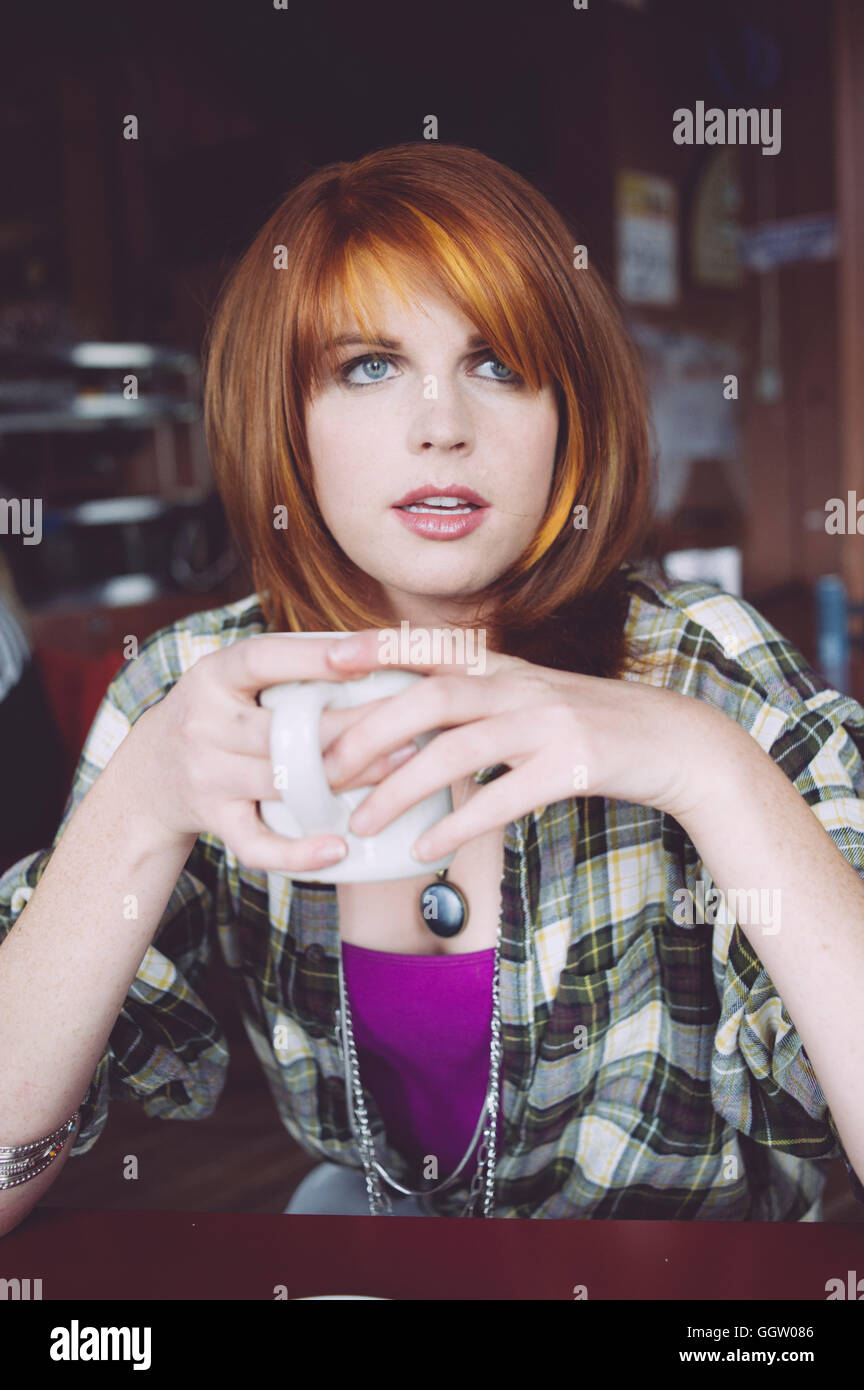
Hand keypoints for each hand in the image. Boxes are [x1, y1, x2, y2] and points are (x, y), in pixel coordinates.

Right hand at [128, 634, 419, 871]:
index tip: (364, 656)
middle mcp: (203, 724)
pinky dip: (299, 853)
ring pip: (283, 782)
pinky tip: (340, 848)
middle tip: (411, 721)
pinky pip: (257, 844)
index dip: (312, 659)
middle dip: (352, 728)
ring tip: (402, 767)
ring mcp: (206, 776)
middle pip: (283, 730)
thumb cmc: (218, 714)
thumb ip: (286, 663)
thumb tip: (374, 643)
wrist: (148, 775)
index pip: (261, 659)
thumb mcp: (232, 676)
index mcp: (213, 676)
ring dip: (347, 778)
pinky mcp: (213, 820)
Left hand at [321, 628, 723, 860]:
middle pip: (429, 697)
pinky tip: (425, 850)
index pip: (428, 647)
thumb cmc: (588, 725)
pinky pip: (504, 796)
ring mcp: (547, 723)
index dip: (374, 649)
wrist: (674, 740)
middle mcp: (519, 685)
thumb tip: (398, 733)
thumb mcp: (527, 699)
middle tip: (325, 773)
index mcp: (503, 667)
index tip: (324, 662)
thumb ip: (471, 705)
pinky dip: (458, 824)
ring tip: (361, 824)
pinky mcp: (573, 764)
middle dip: (369, 732)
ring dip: (400, 788)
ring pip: (457, 748)